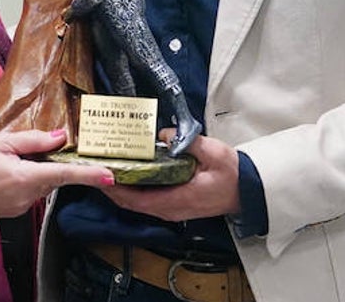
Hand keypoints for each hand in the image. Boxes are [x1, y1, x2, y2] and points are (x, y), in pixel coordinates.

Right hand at [0, 129, 113, 219]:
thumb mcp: (0, 143)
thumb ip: (33, 140)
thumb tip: (60, 137)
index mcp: (24, 178)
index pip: (64, 175)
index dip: (89, 175)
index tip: (109, 176)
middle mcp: (27, 197)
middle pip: (53, 177)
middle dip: (51, 162)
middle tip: (32, 148)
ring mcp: (22, 207)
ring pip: (42, 184)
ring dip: (37, 170)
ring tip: (10, 160)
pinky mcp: (16, 210)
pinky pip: (31, 192)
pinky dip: (27, 179)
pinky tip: (7, 172)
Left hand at [103, 130, 241, 220]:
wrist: (247, 190)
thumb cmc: (232, 174)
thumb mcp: (213, 152)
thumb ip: (187, 142)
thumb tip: (162, 135)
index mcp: (176, 200)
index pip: (135, 200)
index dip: (114, 188)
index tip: (100, 174)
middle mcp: (169, 209)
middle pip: (130, 203)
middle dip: (110, 187)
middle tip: (96, 167)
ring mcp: (171, 209)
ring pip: (137, 203)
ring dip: (120, 188)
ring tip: (108, 167)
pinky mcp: (175, 204)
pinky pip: (146, 199)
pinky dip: (133, 188)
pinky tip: (129, 172)